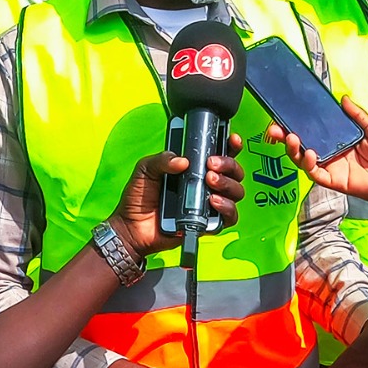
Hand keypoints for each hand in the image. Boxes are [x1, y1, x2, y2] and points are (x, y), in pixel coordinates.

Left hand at [108, 135, 244, 255]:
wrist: (132, 228)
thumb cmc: (138, 198)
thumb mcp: (145, 170)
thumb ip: (161, 160)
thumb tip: (182, 161)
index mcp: (195, 168)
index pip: (220, 153)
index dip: (231, 146)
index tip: (232, 140)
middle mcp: (207, 184)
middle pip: (234, 171)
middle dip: (228, 164)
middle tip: (211, 164)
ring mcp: (210, 204)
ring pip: (236, 191)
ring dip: (228, 183)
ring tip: (210, 181)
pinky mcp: (210, 223)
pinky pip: (230, 216)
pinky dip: (226, 207)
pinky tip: (212, 201)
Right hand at [266, 97, 367, 215]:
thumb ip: (357, 116)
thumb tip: (343, 99)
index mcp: (341, 140)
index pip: (314, 130)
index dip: (299, 123)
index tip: (286, 114)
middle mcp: (334, 154)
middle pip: (303, 145)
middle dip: (285, 136)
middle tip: (275, 128)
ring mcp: (333, 167)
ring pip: (304, 159)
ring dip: (293, 149)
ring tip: (290, 137)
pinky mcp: (336, 181)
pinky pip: (316, 174)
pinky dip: (309, 164)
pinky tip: (309, 154)